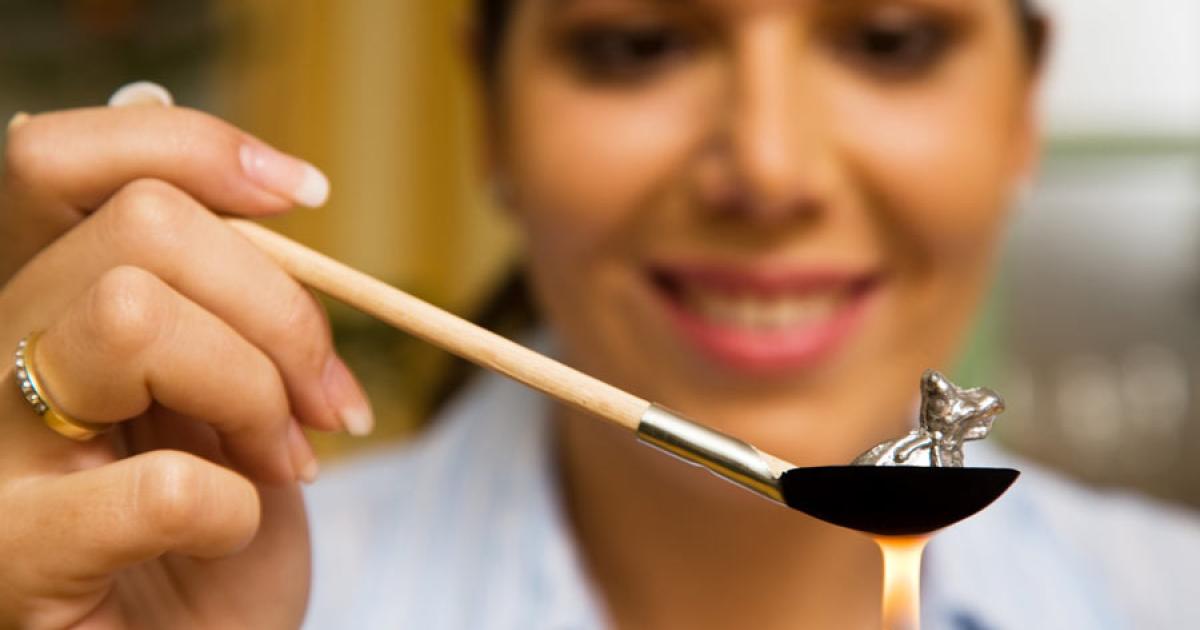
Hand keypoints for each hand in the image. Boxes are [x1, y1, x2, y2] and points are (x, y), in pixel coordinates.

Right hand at [0, 83, 371, 628]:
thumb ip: (227, 296)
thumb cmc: (214, 527)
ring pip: (135, 315)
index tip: (305, 193)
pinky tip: (229, 533)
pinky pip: (158, 485)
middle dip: (278, 309)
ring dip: (256, 393)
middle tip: (322, 402)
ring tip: (286, 461)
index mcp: (43, 304)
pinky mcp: (10, 555)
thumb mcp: (233, 386)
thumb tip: (273, 185)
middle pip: (142, 226)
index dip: (189, 146)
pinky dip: (237, 509)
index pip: (55, 158)